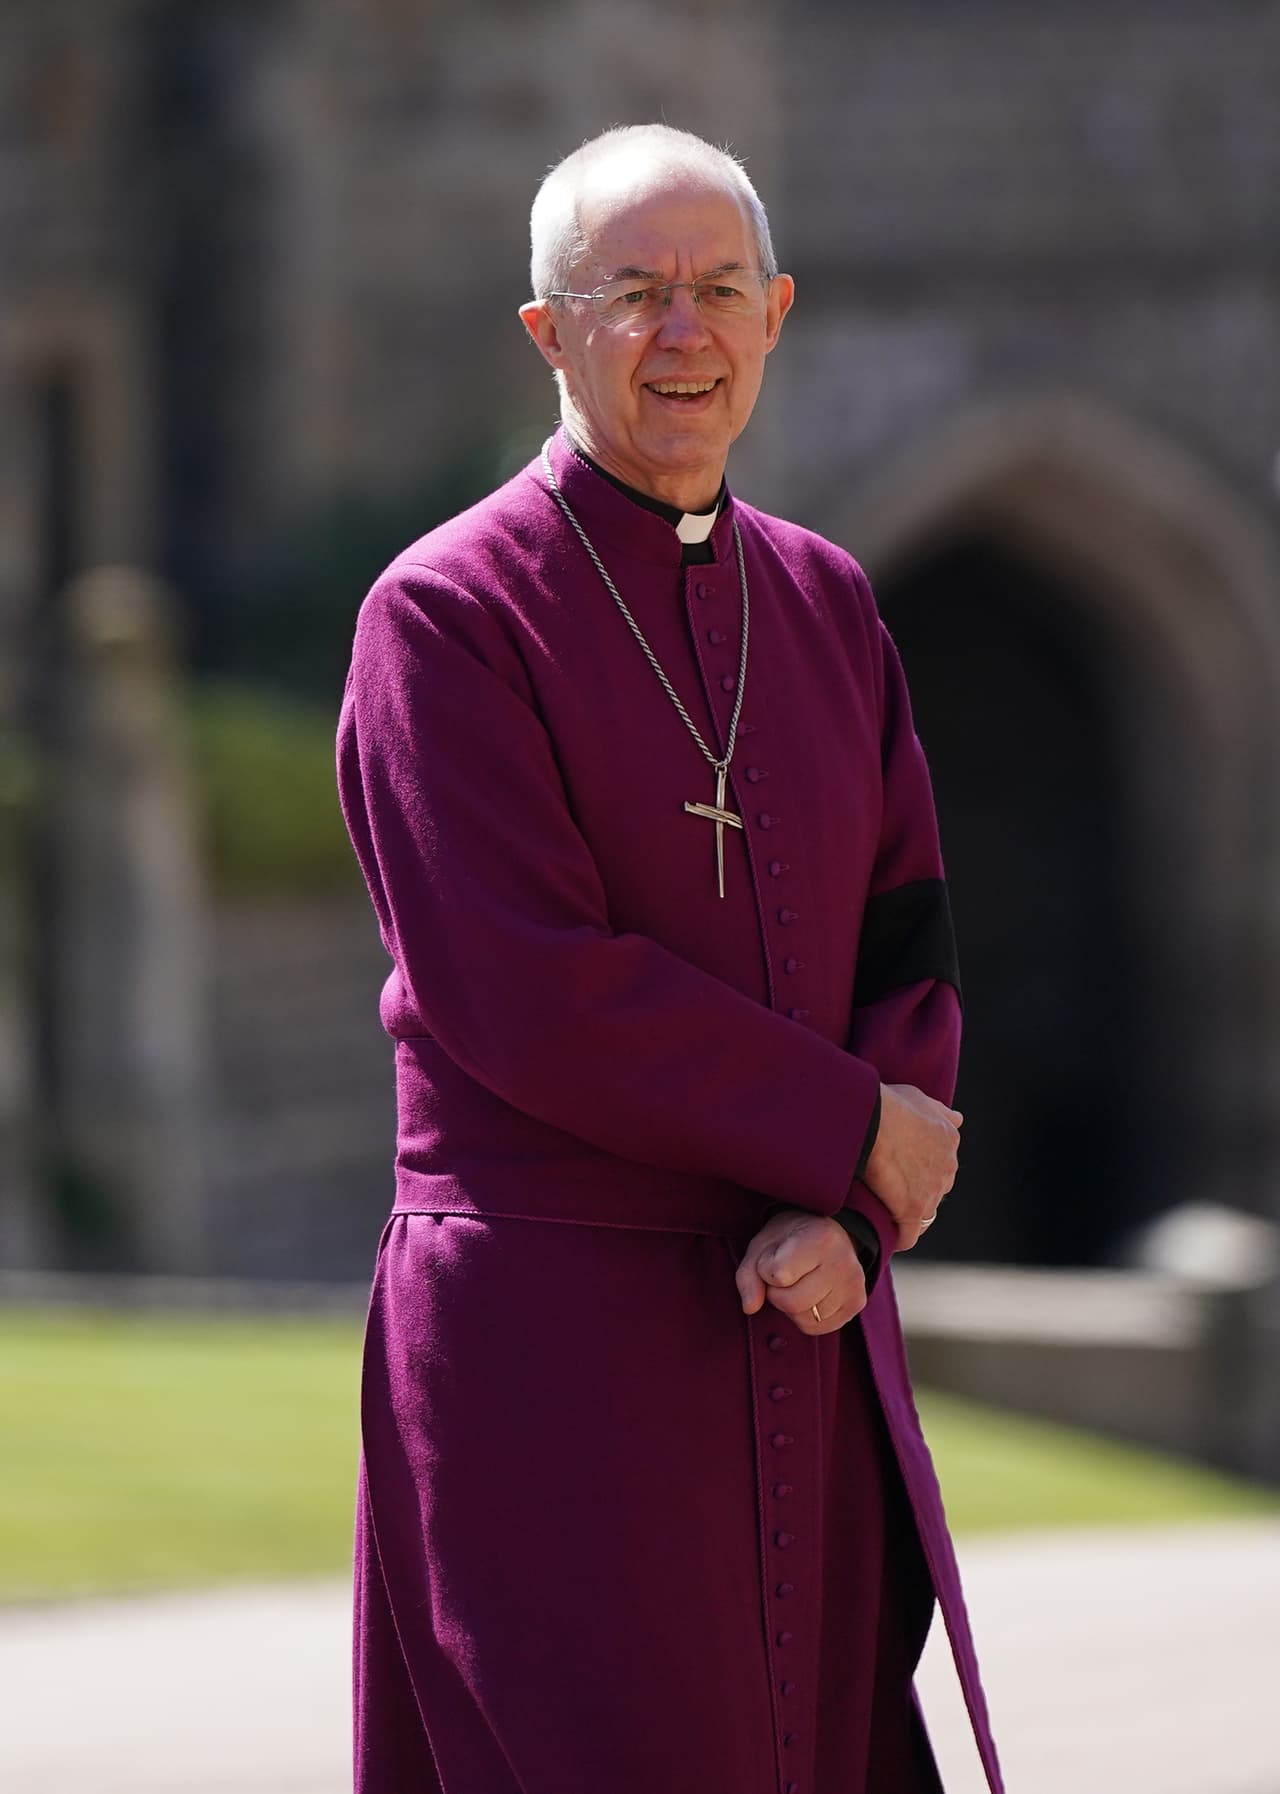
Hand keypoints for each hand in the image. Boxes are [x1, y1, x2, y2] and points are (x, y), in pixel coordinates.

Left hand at [735, 1210, 866, 1335]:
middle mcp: (843, 1261)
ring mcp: (854, 1284)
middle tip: (784, 1276)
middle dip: (777, 1294)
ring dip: (792, 1307)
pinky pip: (818, 1328)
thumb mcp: (761, 1246)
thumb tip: (750, 1307)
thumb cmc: (788, 1238)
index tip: (775, 1257)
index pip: (777, 1275)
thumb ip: (748, 1275)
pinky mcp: (857, 1303)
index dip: (766, 1270)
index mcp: (820, 1238)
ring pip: (805, 1319)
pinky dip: (806, 1317)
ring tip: (799, 1283)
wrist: (825, 1231)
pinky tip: (811, 1295)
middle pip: (792, 1303)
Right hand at [863, 1082, 961, 1250]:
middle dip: (916, 1193)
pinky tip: (882, 1234)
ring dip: (905, 1217)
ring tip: (883, 1214)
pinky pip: (908, 1236)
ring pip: (923, 1215)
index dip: (920, 1170)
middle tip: (888, 1189)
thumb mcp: (919, 1098)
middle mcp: (947, 1167)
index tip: (900, 1170)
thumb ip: (939, 1111)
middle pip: (934, 1190)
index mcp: (949, 1139)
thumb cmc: (888, 1105)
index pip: (941, 1165)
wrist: (872, 1120)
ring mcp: (931, 1191)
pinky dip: (896, 1238)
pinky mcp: (912, 1211)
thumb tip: (958, 1118)